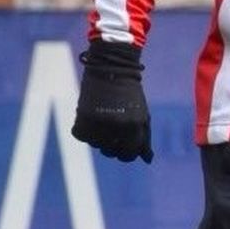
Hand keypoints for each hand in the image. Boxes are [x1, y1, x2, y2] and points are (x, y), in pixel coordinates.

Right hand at [71, 40, 153, 162]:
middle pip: (111, 153)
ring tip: (103, 116)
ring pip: (96, 145)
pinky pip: (82, 136)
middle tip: (112, 127)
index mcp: (134, 127)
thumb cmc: (129, 93)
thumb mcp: (142, 114)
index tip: (123, 144)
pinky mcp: (82, 120)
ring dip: (99, 135)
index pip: (129, 155)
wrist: (110, 68)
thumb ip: (145, 138)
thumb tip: (147, 160)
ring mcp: (98, 125)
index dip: (126, 151)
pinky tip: (92, 114)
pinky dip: (85, 128)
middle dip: (112, 144)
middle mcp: (117, 129)